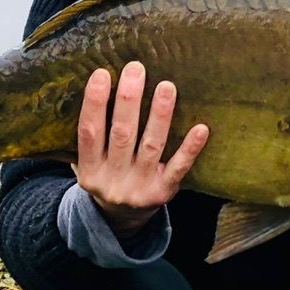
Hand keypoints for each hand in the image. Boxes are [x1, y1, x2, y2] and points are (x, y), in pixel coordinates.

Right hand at [73, 61, 208, 239]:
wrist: (121, 220)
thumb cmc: (108, 174)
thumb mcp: (90, 161)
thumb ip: (92, 133)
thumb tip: (101, 82)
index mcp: (89, 168)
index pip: (88, 132)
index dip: (94, 103)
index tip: (102, 73)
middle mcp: (112, 179)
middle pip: (121, 135)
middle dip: (128, 100)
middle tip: (136, 68)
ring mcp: (138, 187)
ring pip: (151, 146)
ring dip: (159, 115)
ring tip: (167, 86)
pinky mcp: (163, 192)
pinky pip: (177, 168)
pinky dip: (189, 149)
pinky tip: (201, 128)